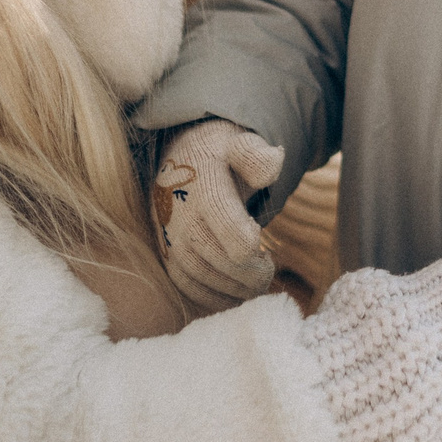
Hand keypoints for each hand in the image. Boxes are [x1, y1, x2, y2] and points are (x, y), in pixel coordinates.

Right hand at [153, 120, 283, 312]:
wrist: (183, 159)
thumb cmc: (221, 155)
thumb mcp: (240, 144)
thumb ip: (256, 155)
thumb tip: (274, 163)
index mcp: (202, 187)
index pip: (227, 229)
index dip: (249, 245)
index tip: (261, 240)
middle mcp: (180, 215)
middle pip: (217, 260)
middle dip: (249, 274)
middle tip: (268, 271)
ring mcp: (170, 237)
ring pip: (201, 277)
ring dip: (233, 289)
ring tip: (256, 286)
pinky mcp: (167, 253)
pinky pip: (186, 285)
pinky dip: (213, 297)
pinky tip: (236, 295)